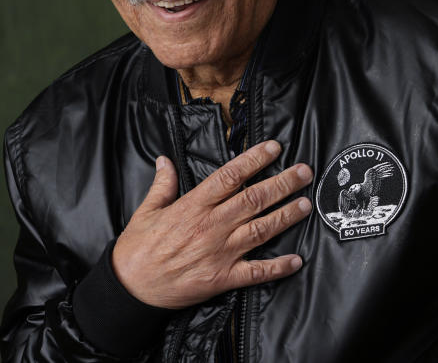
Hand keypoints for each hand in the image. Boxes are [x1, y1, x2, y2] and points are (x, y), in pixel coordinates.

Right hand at [111, 140, 312, 308]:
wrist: (131, 289)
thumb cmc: (137, 249)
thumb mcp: (146, 210)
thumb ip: (162, 184)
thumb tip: (165, 160)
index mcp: (194, 206)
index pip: (230, 176)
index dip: (254, 160)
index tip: (273, 148)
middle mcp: (211, 226)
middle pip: (254, 199)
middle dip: (283, 183)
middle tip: (304, 172)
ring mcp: (220, 252)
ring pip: (261, 229)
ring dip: (286, 216)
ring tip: (306, 204)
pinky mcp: (223, 278)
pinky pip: (256, 272)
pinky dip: (278, 267)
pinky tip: (296, 260)